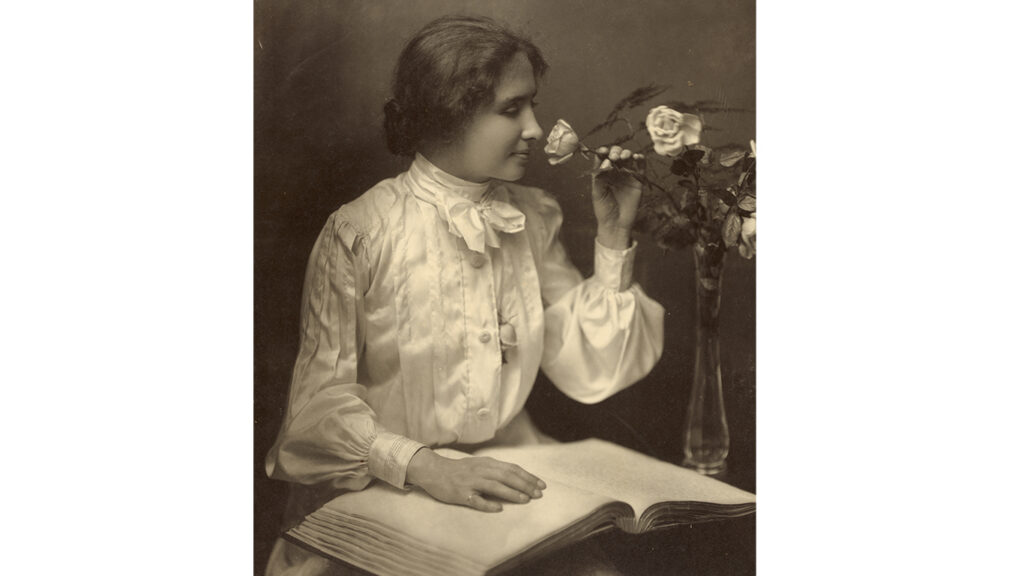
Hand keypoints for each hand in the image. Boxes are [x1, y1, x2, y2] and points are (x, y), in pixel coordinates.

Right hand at [406, 448, 546, 512]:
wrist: (434, 471)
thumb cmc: (459, 470)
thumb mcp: (479, 465)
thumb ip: (496, 470)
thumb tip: (517, 478)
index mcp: (487, 464)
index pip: (512, 469)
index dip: (528, 476)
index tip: (541, 484)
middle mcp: (481, 471)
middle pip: (507, 477)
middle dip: (525, 485)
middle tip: (538, 494)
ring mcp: (471, 482)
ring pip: (495, 486)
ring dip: (512, 493)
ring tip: (525, 499)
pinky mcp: (461, 494)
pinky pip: (476, 500)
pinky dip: (488, 504)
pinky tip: (498, 509)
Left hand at [591, 145, 644, 249]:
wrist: (615, 224)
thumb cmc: (603, 209)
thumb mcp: (597, 192)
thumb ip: (599, 176)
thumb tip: (605, 162)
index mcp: (603, 173)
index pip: (603, 157)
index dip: (603, 151)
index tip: (603, 151)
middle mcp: (615, 171)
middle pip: (616, 154)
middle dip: (615, 152)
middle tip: (614, 157)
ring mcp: (627, 175)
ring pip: (629, 157)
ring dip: (626, 153)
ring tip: (623, 157)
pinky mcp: (638, 180)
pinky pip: (641, 166)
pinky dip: (640, 159)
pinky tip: (636, 157)